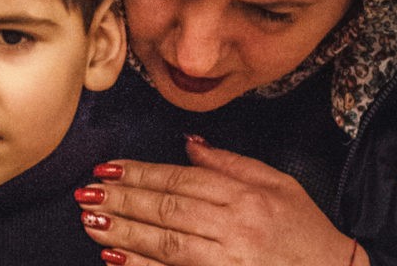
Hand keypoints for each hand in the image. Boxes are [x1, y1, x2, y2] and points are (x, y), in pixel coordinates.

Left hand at [75, 136, 367, 265]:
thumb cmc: (309, 235)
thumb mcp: (280, 185)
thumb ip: (231, 163)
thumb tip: (188, 142)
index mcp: (246, 196)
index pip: (180, 178)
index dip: (139, 172)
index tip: (107, 167)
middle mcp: (235, 227)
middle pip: (167, 208)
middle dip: (122, 198)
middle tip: (87, 192)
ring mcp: (229, 261)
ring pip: (166, 242)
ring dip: (123, 231)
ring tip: (91, 220)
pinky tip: (115, 260)